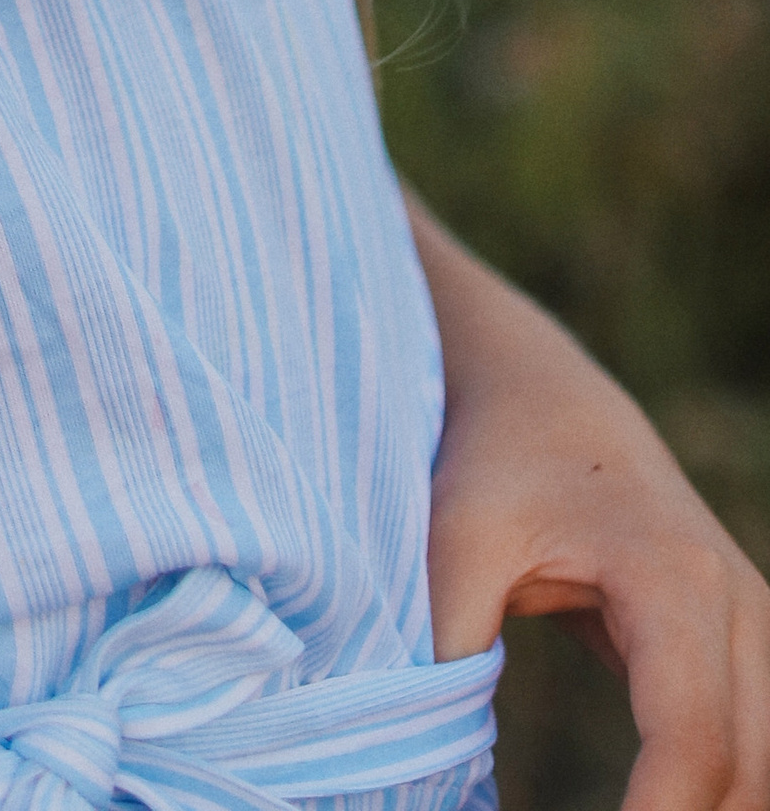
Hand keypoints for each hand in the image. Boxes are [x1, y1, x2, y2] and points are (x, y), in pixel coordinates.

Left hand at [416, 201, 769, 810]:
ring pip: (761, 771)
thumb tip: (430, 758)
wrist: (546, 397)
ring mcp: (754, 630)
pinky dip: (711, 797)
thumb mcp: (456, 540)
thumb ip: (449, 649)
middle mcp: (738, 608)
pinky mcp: (741, 651)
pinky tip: (649, 810)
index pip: (693, 739)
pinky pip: (750, 750)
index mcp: (673, 579)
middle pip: (746, 774)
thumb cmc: (497, 462)